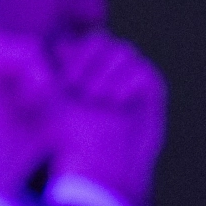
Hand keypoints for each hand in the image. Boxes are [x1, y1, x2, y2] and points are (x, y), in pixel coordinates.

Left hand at [48, 34, 166, 205]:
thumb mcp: (55, 99)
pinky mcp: (152, 88)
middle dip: (87, 63)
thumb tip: (61, 45)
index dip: (72, 55)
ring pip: (122, 52)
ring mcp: (132, 75)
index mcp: (86, 65)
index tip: (64, 81)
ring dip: (105, 75)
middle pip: (100, 41)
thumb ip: (53, 69)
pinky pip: (141, 70)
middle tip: (78, 89)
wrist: (98, 165)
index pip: (81, 41)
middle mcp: (110, 67)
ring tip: (96, 99)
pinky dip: (124, 84)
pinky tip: (114, 103)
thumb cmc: (72, 135)